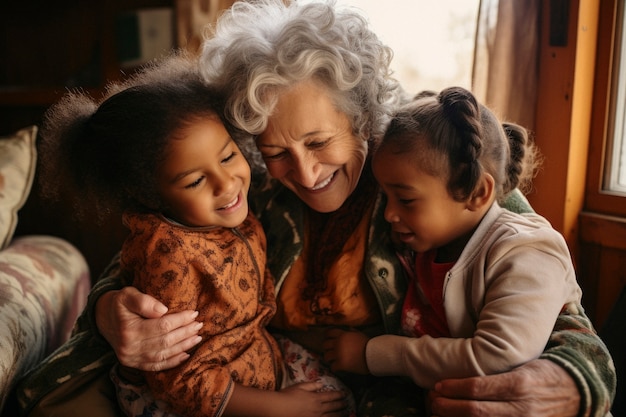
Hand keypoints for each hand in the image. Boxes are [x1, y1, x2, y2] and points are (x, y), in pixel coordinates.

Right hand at [95, 286, 202, 370]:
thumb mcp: (127, 294)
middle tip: (199, 325)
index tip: (194, 313)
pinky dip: (172, 362)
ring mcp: (130, 358)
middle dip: (185, 333)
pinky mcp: (133, 364)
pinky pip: (156, 366)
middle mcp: (129, 347)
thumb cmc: (119, 303)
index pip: (162, 326)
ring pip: (162, 355)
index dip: (180, 320)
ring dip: (183, 347)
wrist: (102, 318)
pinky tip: (185, 355)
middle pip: (164, 341)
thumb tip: (163, 310)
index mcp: (128, 329)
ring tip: (197, 338)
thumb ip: (144, 301)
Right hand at [278, 382, 348, 416]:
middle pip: (333, 407)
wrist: (278, 408)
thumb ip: (312, 385)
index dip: (338, 395)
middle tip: (346, 404)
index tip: (344, 394)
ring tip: (345, 413)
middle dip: (341, 405)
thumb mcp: (300, 386)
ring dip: (339, 415)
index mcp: (316, 398)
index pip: (331, 396)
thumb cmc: (287, 396)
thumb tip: (321, 383)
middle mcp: (318, 409)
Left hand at [322, 328, 369, 373]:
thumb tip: (348, 329)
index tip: (328, 339)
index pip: (329, 333)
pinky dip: (334, 368)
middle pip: (325, 345)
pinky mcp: (341, 364)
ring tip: (332, 361)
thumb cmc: (368, 344)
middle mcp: (338, 343)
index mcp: (342, 335)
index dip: (327, 336)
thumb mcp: (359, 334)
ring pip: (326, 356)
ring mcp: (338, 354)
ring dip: (329, 358)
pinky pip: (332, 366)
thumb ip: (351, 331)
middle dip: (326, 348)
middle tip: (330, 351)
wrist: (373, 355)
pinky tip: (337, 368)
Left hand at [429, 359, 579, 416]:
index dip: (453, 388)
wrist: (577, 393)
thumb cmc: (543, 372)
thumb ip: (495, 372)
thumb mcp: (522, 365)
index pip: (477, 388)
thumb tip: (460, 372)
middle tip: (432, 400)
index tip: (439, 385)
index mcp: (519, 384)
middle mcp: (521, 408)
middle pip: (474, 411)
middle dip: (447, 407)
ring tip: (438, 414)